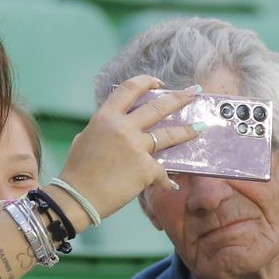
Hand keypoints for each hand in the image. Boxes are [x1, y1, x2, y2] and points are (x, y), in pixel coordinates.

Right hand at [54, 76, 199, 222]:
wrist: (78, 197)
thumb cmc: (77, 170)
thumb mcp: (85, 138)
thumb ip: (103, 129)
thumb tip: (115, 128)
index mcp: (106, 117)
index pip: (130, 89)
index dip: (146, 82)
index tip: (159, 83)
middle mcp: (123, 127)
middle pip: (158, 107)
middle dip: (179, 98)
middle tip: (194, 92)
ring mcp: (136, 147)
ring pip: (168, 134)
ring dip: (187, 130)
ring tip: (200, 127)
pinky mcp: (146, 169)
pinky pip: (162, 171)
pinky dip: (166, 180)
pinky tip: (172, 185)